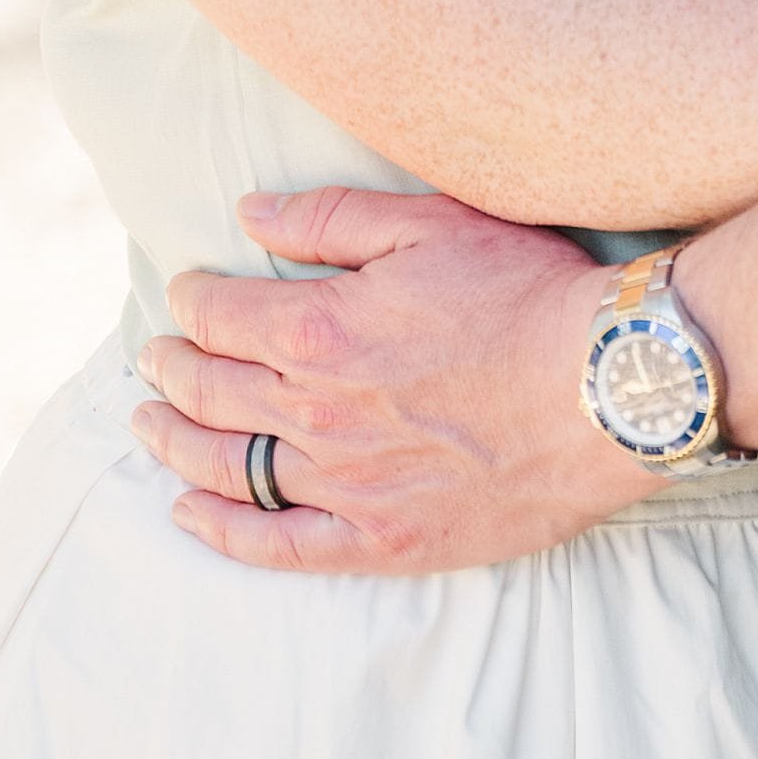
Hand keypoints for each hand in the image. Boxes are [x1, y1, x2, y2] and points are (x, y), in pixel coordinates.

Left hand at [131, 190, 628, 573]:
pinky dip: (221, 532)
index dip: (193, 299)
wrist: (610, 388)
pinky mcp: (383, 539)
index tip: (187, 294)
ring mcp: (347, 484)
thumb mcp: (431, 224)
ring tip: (148, 425)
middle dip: (170, 367)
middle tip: (154, 356)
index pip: (220, 314)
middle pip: (210, 391)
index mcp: (321, 329)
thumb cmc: (530, 295)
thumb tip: (247, 212)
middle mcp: (318, 411)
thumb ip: (329, 220)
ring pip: (229, 467)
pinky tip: (189, 513)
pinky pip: (277, 546)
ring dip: (174, 443)